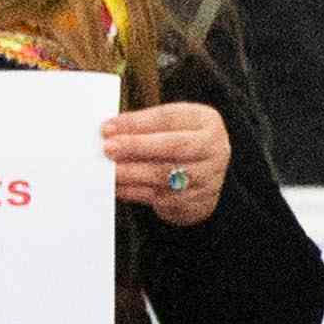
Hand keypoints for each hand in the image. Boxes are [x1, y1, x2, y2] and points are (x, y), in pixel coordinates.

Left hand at [104, 96, 233, 229]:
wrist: (205, 174)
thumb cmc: (182, 142)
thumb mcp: (169, 125)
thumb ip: (142, 125)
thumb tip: (110, 130)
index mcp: (208, 124)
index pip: (170, 119)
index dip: (138, 123)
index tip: (108, 128)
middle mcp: (215, 152)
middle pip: (174, 148)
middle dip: (138, 147)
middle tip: (109, 149)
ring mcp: (209, 180)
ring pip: (167, 178)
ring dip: (134, 174)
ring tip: (111, 171)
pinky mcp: (199, 204)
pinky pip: (163, 200)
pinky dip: (137, 193)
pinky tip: (120, 187)